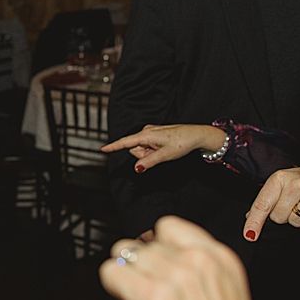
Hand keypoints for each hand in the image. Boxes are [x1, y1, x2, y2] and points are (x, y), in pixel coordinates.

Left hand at [99, 216, 299, 299]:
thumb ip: (194, 277)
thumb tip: (159, 268)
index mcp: (221, 259)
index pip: (170, 227)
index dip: (157, 247)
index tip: (154, 264)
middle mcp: (197, 261)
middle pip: (143, 243)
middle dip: (140, 267)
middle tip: (147, 294)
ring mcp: (172, 276)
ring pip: (124, 254)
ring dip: (127, 277)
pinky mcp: (149, 297)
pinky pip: (111, 273)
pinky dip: (112, 286)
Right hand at [101, 124, 225, 172]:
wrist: (196, 135)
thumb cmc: (182, 143)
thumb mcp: (165, 155)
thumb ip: (148, 162)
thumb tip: (136, 168)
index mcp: (146, 135)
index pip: (126, 142)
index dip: (114, 147)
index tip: (102, 149)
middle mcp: (146, 131)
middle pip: (134, 149)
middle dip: (143, 155)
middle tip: (159, 155)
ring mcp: (150, 132)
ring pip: (141, 148)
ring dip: (150, 153)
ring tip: (163, 151)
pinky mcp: (154, 134)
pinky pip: (147, 145)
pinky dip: (153, 150)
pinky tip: (164, 148)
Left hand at [243, 165, 299, 241]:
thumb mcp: (284, 181)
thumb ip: (267, 197)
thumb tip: (251, 216)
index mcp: (280, 178)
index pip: (262, 205)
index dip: (254, 222)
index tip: (249, 234)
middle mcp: (296, 186)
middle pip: (277, 218)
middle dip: (283, 214)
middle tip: (294, 202)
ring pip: (294, 223)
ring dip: (298, 218)